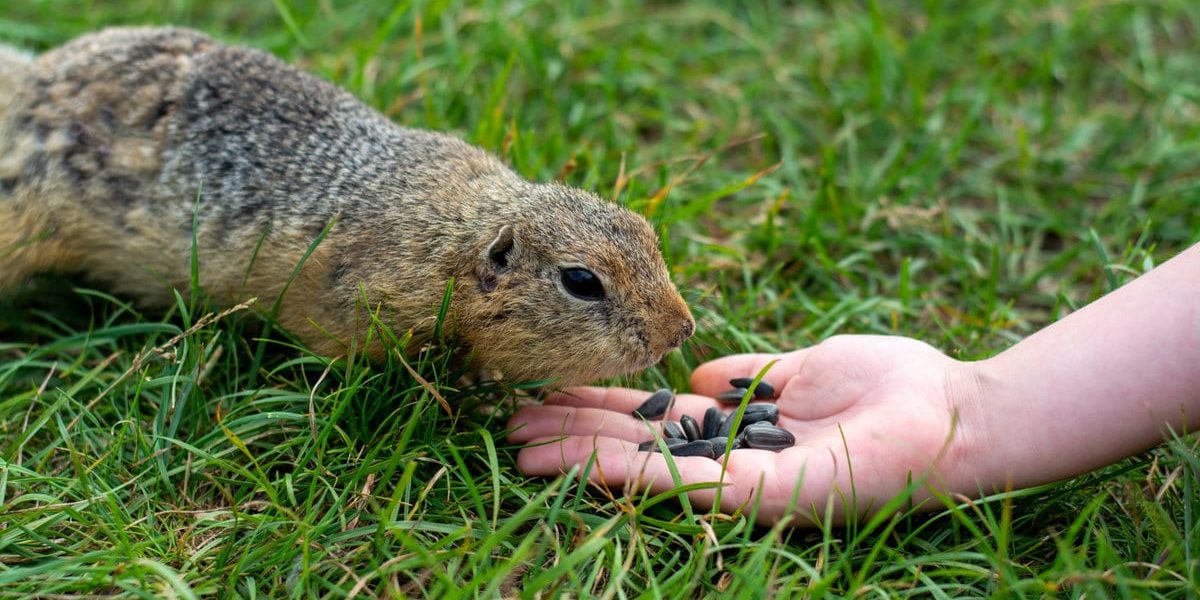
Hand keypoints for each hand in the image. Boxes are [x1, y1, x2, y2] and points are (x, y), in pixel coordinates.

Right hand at [507, 335, 985, 524]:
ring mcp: (743, 482)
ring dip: (581, 458)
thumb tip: (694, 372)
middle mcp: (732, 460)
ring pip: (645, 470)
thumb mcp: (805, 367)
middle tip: (511, 425)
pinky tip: (582, 460)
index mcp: (740, 429)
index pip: (652, 421)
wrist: (957, 413)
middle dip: (573, 435)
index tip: (550, 392)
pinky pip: (684, 482)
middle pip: (635, 447)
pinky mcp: (763, 495)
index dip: (599, 408)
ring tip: (523, 445)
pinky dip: (630, 473)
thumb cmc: (893, 385)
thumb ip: (751, 375)